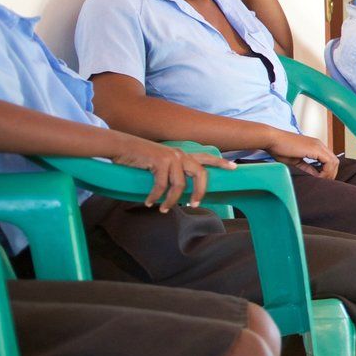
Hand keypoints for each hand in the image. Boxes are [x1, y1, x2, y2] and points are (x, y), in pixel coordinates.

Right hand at [109, 134, 235, 210]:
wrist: (121, 146)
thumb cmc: (139, 158)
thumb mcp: (160, 163)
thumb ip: (173, 171)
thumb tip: (181, 190)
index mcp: (182, 154)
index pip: (206, 157)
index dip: (220, 162)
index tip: (234, 168)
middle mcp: (180, 154)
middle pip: (201, 174)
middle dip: (200, 191)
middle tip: (195, 204)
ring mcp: (171, 157)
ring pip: (179, 185)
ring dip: (171, 200)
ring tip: (162, 209)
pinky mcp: (160, 161)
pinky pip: (162, 186)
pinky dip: (155, 197)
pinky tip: (150, 202)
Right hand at [265, 130, 338, 178]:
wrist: (272, 139)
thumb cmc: (280, 149)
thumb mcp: (297, 161)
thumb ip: (308, 168)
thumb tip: (316, 176)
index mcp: (315, 146)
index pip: (330, 160)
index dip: (328, 171)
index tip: (321, 179)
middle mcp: (319, 144)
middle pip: (335, 161)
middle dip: (331, 173)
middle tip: (323, 182)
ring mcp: (318, 145)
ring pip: (334, 161)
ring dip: (329, 173)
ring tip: (320, 180)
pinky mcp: (315, 148)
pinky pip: (329, 161)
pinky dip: (326, 171)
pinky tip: (318, 176)